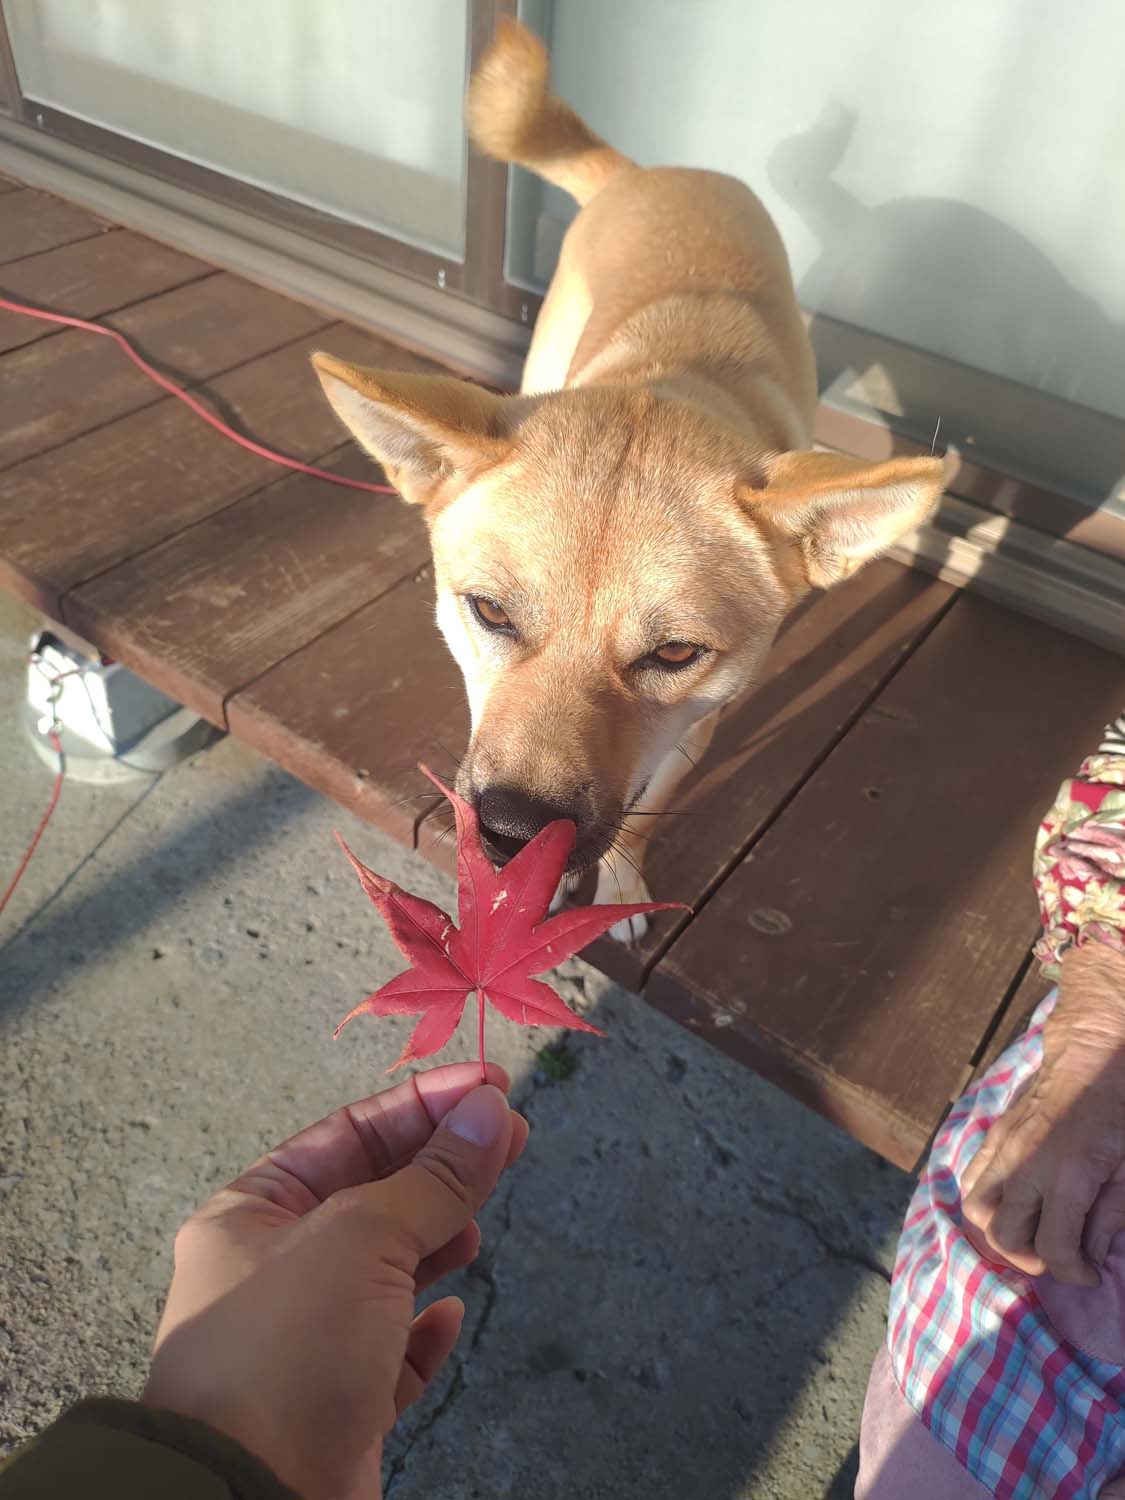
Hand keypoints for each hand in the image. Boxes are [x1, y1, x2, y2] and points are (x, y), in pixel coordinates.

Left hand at [143, 1063, 527, 1498]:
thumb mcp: (364, 1236)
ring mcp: (304, 1341)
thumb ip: (435, 1175)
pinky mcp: (337, 1407)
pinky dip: (424, 1329)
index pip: (347, 1134)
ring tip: (474, 1226)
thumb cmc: (289, 1346)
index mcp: (252, 1213)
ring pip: (384, 1270)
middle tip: (512, 1138)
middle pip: (371, 1194)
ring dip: (435, 1241)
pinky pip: (390, 1352)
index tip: (492, 1085)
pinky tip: (450, 1316)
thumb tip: (492, 1108)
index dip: (422, 1103)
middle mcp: (271, 1270)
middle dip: (440, 1165)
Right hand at [962, 943, 1124, 1285]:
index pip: (1055, 1249)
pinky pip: (972, 1178)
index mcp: (1070, 1176)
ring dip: (1003, 1232)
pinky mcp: (996, 1133)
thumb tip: (1091, 1253)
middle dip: (1035, 1259)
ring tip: (1035, 1232)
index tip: (1093, 1274)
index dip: (1074, 1274)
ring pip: (979, 1212)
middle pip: (1007, 1237)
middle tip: (1064, 1254)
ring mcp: (1006, 1146)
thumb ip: (1112, 1213)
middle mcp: (1028, 1164)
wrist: (1098, 1045)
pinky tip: (1016, 1202)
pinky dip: (987, 1200)